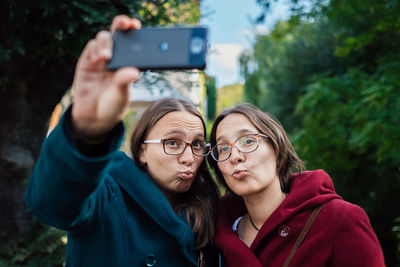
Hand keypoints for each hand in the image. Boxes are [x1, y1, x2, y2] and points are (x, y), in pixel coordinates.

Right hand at [71, 15, 140, 139]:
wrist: (94, 117)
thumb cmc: (113, 105)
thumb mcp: (121, 94)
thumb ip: (124, 81)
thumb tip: (134, 72)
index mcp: (128, 62)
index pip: (132, 41)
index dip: (134, 30)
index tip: (137, 25)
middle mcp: (115, 57)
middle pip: (117, 33)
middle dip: (121, 24)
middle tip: (126, 24)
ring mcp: (100, 58)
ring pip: (103, 38)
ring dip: (106, 43)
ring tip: (107, 56)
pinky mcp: (86, 62)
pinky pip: (90, 47)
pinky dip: (95, 49)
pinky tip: (98, 59)